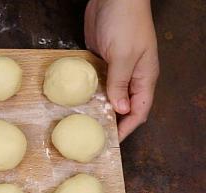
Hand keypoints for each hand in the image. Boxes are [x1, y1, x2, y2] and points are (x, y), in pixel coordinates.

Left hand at [85, 0, 158, 141]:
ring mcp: (114, 68)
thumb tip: (119, 109)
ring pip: (108, 94)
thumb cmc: (125, 23)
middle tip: (93, 135)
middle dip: (111, 120)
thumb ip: (120, 83)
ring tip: (82, 122)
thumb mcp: (123, 56)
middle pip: (123, 105)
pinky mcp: (99, 61)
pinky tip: (76, 100)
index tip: (112, 141)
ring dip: (97, 107)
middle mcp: (130, 76)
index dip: (127, 127)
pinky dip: (88, 91)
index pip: (139, 110)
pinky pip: (95, 82)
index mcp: (144, 77)